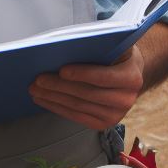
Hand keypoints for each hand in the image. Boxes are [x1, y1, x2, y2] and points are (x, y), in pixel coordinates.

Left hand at [29, 45, 145, 129]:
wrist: (131, 75)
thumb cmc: (118, 55)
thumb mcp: (117, 44)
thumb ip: (102, 44)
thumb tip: (70, 43)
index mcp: (131, 77)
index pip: (104, 77)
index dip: (82, 74)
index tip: (62, 70)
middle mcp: (126, 99)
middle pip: (87, 94)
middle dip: (60, 86)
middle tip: (39, 79)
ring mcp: (115, 115)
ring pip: (78, 106)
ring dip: (53, 98)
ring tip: (35, 89)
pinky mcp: (103, 124)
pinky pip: (76, 116)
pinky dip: (57, 107)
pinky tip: (44, 100)